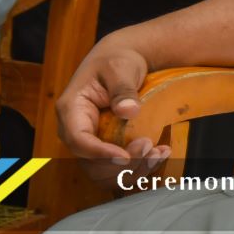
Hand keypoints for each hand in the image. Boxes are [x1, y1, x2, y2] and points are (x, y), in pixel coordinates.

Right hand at [53, 37, 169, 187]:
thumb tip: (128, 111)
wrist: (122, 61)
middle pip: (91, 163)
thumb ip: (123, 89)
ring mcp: (90, 142)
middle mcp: (76, 131)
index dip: (99, 153)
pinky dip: (140, 167)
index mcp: (71, 110)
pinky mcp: (105, 148)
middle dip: (121, 164)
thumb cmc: (116, 61)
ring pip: (104, 172)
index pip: (78, 140)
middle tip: (149, 146)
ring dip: (133, 170)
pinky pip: (118, 168)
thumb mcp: (120, 68)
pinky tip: (161, 153)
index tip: (125, 156)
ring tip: (159, 152)